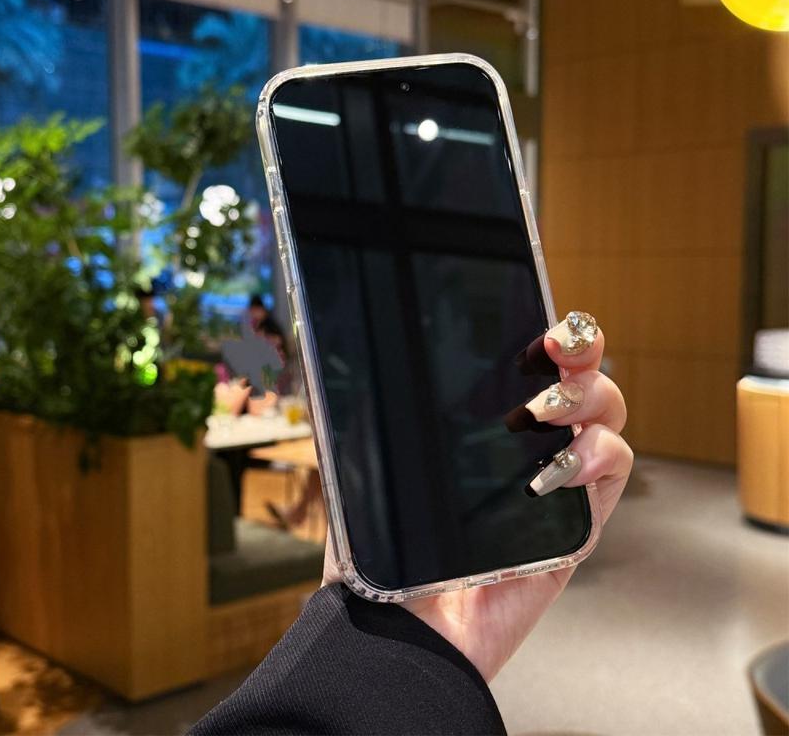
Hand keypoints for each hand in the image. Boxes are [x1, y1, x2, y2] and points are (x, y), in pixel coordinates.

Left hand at [322, 313, 632, 681]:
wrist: (401, 630)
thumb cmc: (381, 552)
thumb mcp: (365, 469)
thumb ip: (363, 420)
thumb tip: (343, 362)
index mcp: (483, 430)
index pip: (529, 368)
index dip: (547, 338)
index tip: (538, 326)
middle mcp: (528, 449)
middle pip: (579, 380)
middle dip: (580, 352)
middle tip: (555, 352)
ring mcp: (557, 482)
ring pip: (607, 416)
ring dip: (587, 398)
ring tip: (541, 415)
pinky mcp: (577, 524)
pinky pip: (614, 472)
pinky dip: (597, 455)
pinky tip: (555, 467)